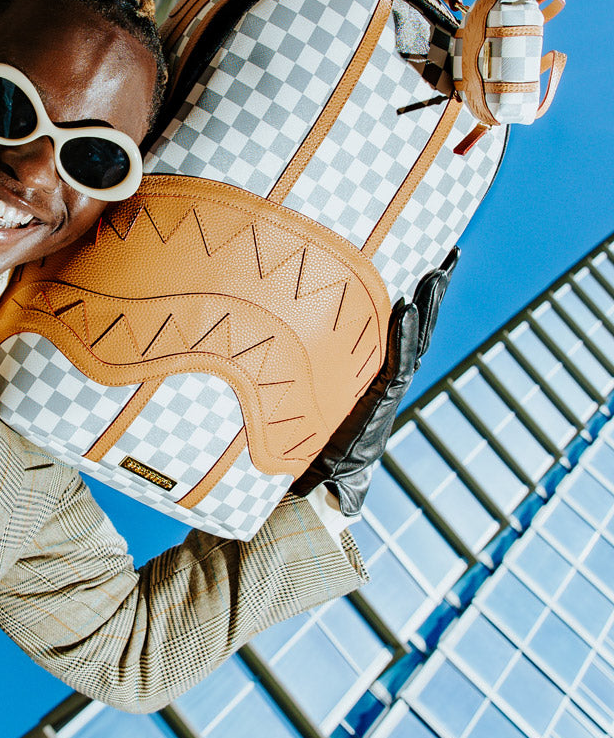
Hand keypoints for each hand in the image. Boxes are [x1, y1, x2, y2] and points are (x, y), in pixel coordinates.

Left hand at [293, 248, 459, 515]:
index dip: (424, 296)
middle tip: (453, 255)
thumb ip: (320, 367)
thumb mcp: (320, 393)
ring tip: (437, 272)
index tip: (438, 260)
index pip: (409, 326)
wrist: (324, 482)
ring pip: (415, 340)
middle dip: (436, 291)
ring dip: (426, 305)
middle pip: (421, 326)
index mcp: (383, 372)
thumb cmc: (315, 439)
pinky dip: (402, 334)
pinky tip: (405, 305)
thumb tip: (283, 331)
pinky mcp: (379, 400)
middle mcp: (391, 377)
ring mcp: (389, 388)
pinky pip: (394, 361)